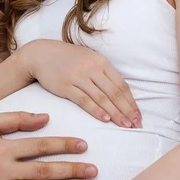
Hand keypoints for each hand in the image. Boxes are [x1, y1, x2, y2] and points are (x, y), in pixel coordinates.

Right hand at [20, 39, 140, 127]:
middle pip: (114, 93)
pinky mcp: (66, 86)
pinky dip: (96, 110)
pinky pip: (84, 100)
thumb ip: (103, 72)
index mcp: (101, 62)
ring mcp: (79, 77)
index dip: (131, 102)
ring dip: (115, 113)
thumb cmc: (67, 58)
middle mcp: (92, 68)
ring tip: (125, 125)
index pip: (121, 85)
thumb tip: (119, 91)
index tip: (139, 116)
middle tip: (136, 125)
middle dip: (127, 110)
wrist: (41, 54)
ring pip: (102, 98)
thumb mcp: (88, 58)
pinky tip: (104, 119)